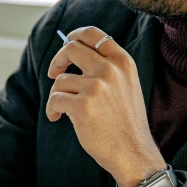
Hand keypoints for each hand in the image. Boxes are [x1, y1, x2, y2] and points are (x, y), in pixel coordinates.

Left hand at [47, 26, 165, 186]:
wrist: (133, 152)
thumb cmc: (126, 122)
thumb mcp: (127, 85)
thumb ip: (108, 67)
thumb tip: (72, 50)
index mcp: (123, 62)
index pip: (93, 34)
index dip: (75, 35)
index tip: (66, 43)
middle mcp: (110, 70)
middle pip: (71, 48)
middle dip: (57, 60)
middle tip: (53, 72)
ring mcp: (96, 87)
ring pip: (61, 80)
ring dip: (57, 95)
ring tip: (64, 110)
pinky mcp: (82, 105)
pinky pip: (55, 98)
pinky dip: (52, 108)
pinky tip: (57, 117)